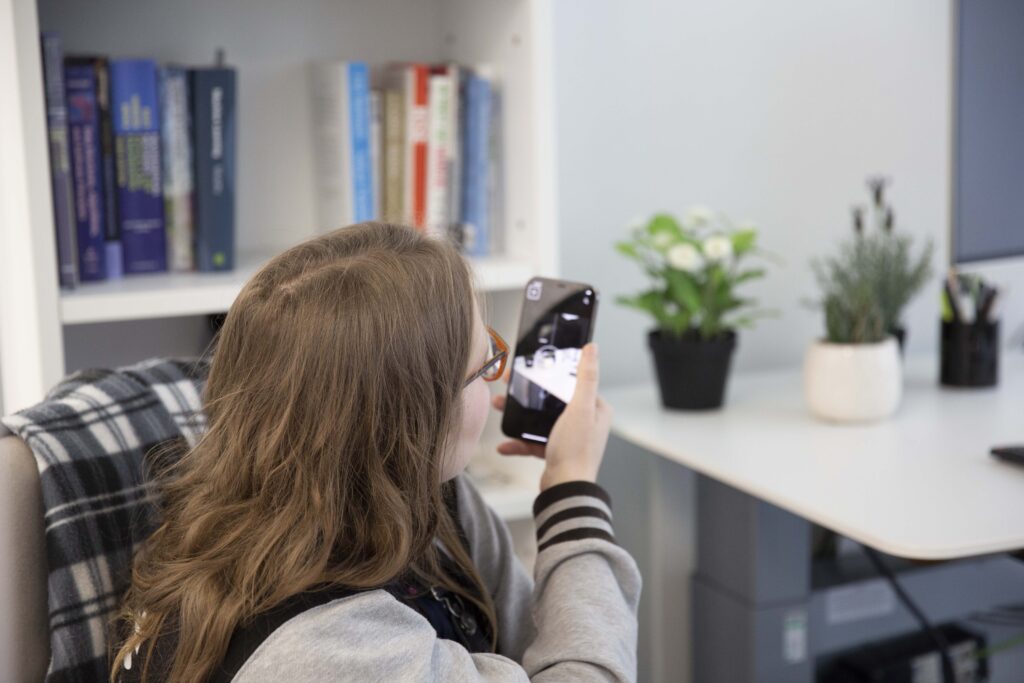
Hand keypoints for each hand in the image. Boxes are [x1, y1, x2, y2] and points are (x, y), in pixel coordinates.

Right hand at [491, 343, 611, 490]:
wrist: (565, 490)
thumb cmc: (576, 450)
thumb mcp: (580, 407)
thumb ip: (585, 377)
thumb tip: (592, 348)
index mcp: (596, 409)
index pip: (574, 382)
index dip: (553, 372)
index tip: (533, 365)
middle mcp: (585, 422)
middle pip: (552, 400)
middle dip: (528, 394)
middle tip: (508, 384)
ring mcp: (569, 438)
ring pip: (540, 419)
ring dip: (518, 415)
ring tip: (498, 407)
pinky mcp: (555, 452)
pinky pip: (533, 441)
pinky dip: (518, 441)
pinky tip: (504, 444)